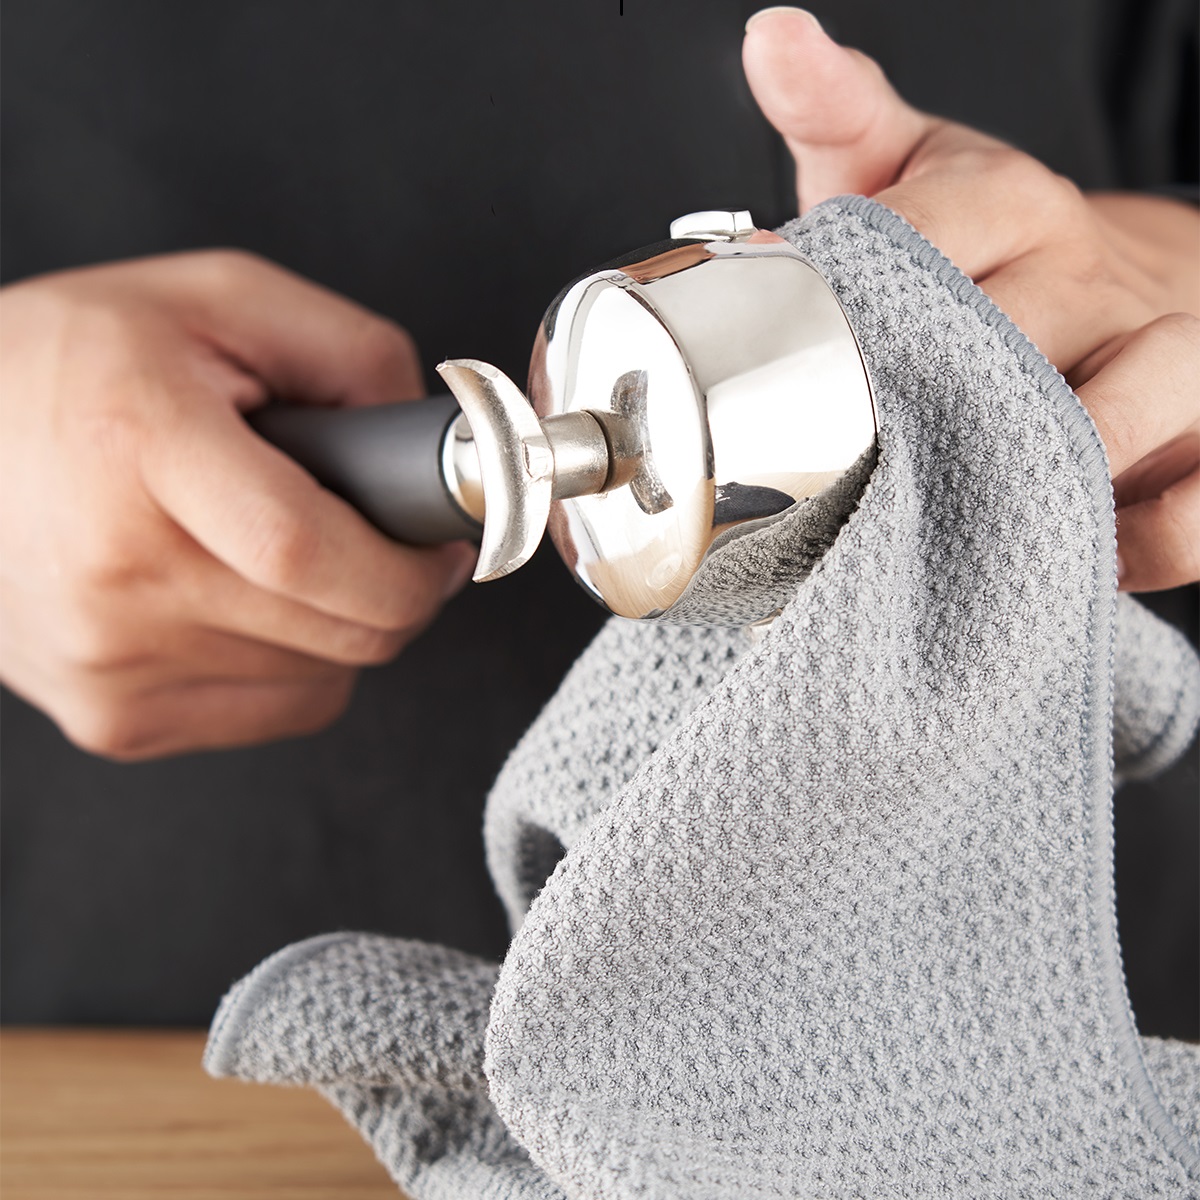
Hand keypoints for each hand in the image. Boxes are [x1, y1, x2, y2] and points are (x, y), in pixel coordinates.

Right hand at [0, 252, 475, 759]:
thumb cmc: (76, 366)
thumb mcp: (221, 299)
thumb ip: (353, 353)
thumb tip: (434, 444)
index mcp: (137, 448)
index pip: (308, 550)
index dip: (409, 562)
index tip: (443, 543)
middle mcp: (115, 576)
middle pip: (342, 631)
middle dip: (400, 588)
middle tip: (377, 535)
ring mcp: (111, 665)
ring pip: (326, 675)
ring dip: (342, 618)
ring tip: (279, 550)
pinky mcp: (115, 719)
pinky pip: (281, 710)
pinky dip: (301, 662)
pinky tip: (248, 600)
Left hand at [744, 7, 1199, 591]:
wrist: (1134, 285)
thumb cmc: (999, 244)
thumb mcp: (920, 166)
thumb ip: (840, 113)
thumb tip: (771, 37)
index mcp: (1014, 204)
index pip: (935, 229)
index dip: (867, 286)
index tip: (805, 346)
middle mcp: (1091, 275)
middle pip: (1012, 336)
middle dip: (933, 398)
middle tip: (861, 454)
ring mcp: (1164, 357)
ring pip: (1126, 409)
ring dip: (1048, 461)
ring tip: (969, 506)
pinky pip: (1191, 509)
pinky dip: (1138, 539)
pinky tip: (1072, 551)